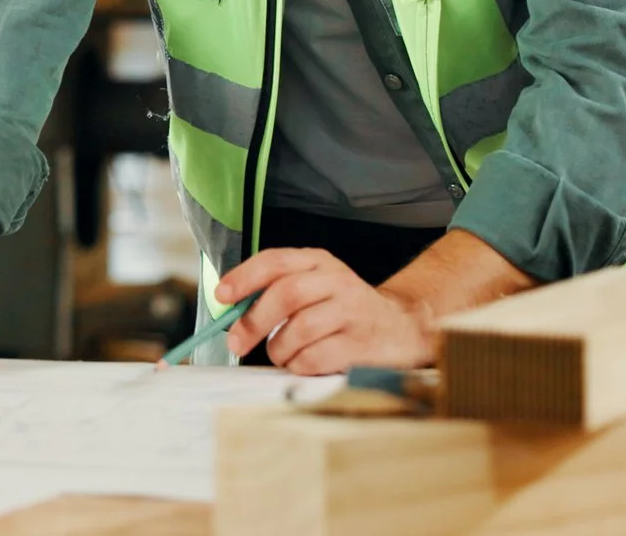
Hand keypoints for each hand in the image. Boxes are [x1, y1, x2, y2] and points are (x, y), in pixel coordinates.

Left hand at [216, 248, 435, 375]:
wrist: (404, 328)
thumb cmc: (345, 312)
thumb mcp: (316, 288)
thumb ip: (278, 293)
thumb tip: (229, 314)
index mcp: (320, 262)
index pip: (276, 261)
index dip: (244, 277)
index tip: (221, 296)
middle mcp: (337, 281)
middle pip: (285, 294)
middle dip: (253, 321)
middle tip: (237, 342)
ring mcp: (353, 311)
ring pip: (298, 329)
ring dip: (278, 349)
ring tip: (281, 354)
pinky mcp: (361, 343)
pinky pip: (315, 357)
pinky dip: (299, 365)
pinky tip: (303, 364)